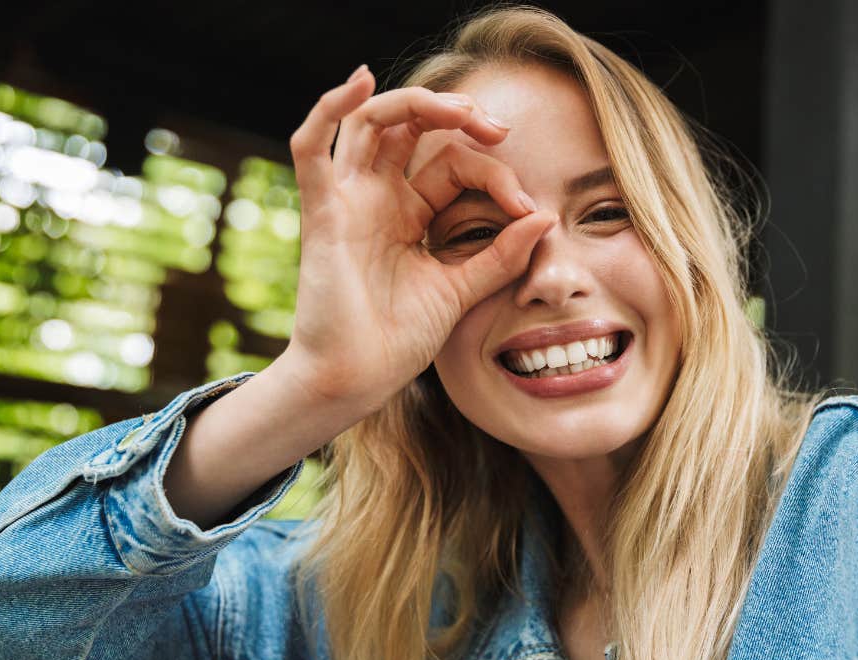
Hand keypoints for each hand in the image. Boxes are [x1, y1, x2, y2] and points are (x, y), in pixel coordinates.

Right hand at [279, 65, 555, 410]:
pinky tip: (360, 82)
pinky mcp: (322, 213)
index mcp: (409, 213)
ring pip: (367, 123)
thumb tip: (547, 216)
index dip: (493, 174)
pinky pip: (311, 149)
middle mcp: (377, 198)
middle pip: (411, 129)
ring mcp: (347, 201)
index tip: (528, 205)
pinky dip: (328, 109)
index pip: (452, 164)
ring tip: (458, 108)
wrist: (358, 380)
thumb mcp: (462, 290)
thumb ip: (501, 255)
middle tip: (498, 129)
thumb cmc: (399, 340)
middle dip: (456, 116)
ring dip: (412, 103)